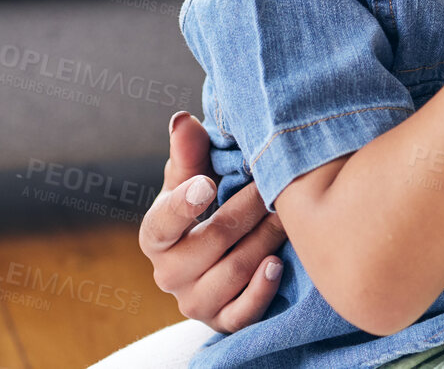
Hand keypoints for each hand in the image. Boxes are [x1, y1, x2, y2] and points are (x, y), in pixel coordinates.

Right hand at [139, 110, 288, 331]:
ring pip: (234, 270)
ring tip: (288, 214)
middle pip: (213, 240)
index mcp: (155, 235)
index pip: (162, 222)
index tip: (207, 184)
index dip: (183, 204)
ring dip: (266, 239)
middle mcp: (168, 273)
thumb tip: (182, 120)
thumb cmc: (206, 206)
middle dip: (249, 208)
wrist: (219, 259)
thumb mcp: (193, 179)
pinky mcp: (222, 322)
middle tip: (276, 183)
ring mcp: (194, 302)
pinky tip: (278, 264)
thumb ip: (189, 152)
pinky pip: (242, 312)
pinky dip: (262, 289)